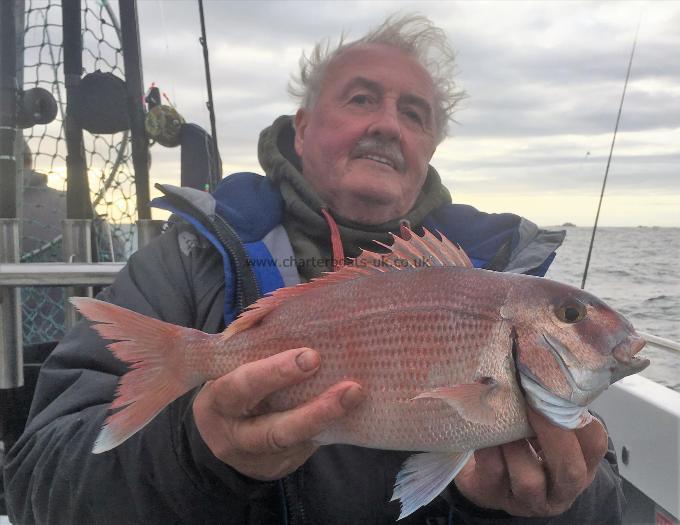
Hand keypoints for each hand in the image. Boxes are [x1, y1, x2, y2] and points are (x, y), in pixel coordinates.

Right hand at [192, 347, 364, 479]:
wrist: (224, 435)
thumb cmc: (234, 383)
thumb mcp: (228, 367)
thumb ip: (250, 345)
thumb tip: (292, 313)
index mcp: (219, 401)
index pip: (243, 387)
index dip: (275, 373)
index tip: (311, 356)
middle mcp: (236, 435)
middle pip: (275, 430)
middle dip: (313, 411)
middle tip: (350, 387)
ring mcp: (260, 457)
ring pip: (296, 444)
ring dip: (329, 420)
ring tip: (356, 395)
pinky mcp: (281, 466)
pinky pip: (309, 447)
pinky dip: (333, 428)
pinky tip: (357, 410)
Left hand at [454, 407, 608, 516]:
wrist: (483, 476)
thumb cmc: (520, 444)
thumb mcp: (543, 432)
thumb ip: (550, 409)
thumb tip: (545, 365)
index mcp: (580, 467)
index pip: (594, 445)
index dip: (580, 420)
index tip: (558, 392)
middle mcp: (558, 490)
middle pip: (569, 470)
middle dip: (553, 434)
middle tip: (534, 404)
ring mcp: (526, 500)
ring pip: (528, 479)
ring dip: (515, 445)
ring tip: (503, 419)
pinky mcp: (492, 496)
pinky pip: (493, 473)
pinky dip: (489, 449)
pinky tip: (482, 429)